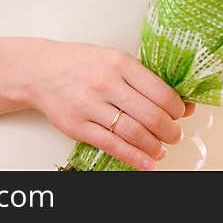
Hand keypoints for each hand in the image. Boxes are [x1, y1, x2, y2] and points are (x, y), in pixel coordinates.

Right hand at [30, 40, 190, 169]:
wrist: (41, 71)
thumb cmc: (82, 63)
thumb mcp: (113, 59)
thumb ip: (142, 78)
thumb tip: (178, 101)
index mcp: (119, 62)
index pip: (159, 90)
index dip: (176, 108)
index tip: (181, 113)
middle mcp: (106, 83)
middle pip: (150, 115)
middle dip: (169, 130)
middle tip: (175, 135)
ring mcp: (90, 106)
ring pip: (133, 133)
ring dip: (154, 146)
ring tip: (161, 149)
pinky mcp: (77, 127)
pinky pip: (112, 146)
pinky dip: (134, 158)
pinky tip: (147, 162)